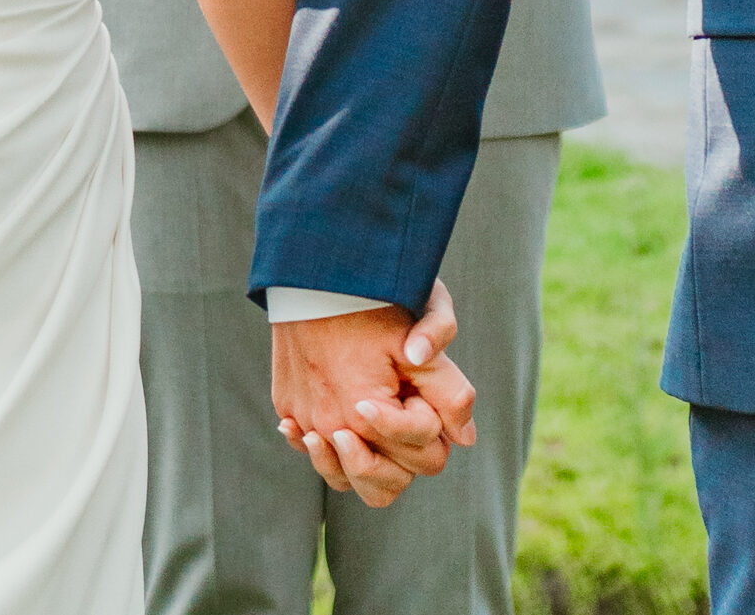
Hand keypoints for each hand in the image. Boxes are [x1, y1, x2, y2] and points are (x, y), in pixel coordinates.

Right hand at [273, 280, 476, 508]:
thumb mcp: (418, 342)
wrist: (312, 272)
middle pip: (389, 483)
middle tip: (402, 405)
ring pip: (345, 479)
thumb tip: (466, 438)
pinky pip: (311, 447)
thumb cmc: (371, 303)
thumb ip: (449, 392)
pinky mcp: (287, 408)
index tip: (419, 386)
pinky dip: (326, 445)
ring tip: (372, 429)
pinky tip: (337, 418)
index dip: (434, 423)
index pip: (427, 458)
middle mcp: (332, 430)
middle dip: (406, 452)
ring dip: (365, 464)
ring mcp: (305, 422)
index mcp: (368, 418)